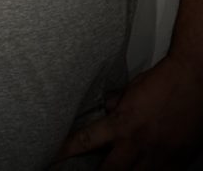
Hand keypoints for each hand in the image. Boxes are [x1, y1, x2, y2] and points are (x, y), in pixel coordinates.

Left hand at [53, 54, 202, 168]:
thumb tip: (107, 109)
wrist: (194, 83)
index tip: (55, 157)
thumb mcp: (130, 91)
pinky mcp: (178, 163)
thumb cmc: (163, 82)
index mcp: (122, 124)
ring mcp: (160, 157)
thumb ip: (116, 104)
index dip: (67, 151)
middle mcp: (139, 145)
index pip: (86, 141)